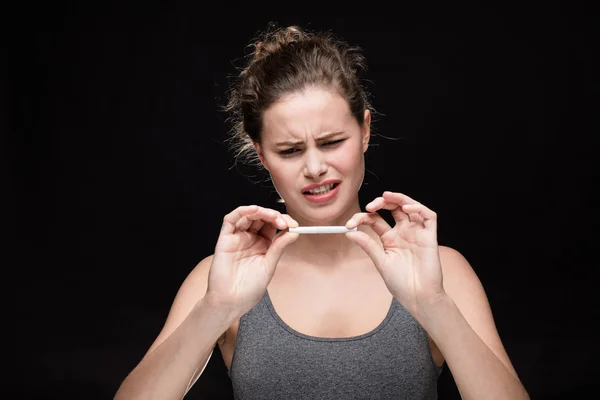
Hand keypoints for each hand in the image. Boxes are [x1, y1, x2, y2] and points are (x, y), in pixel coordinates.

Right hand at [206, 205, 298, 315]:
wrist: (231, 302)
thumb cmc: (248, 289)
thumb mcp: (269, 266)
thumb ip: (278, 248)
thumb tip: (294, 233)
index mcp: (262, 245)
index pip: (273, 226)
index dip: (284, 222)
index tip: (294, 225)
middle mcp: (250, 239)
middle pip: (262, 218)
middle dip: (275, 216)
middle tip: (285, 222)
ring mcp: (237, 238)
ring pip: (248, 215)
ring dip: (262, 211)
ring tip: (273, 217)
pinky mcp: (225, 239)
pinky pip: (231, 220)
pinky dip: (242, 211)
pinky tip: (254, 210)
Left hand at [345, 191, 444, 317]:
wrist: (418, 297)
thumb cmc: (401, 283)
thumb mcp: (381, 262)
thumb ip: (368, 245)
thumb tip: (350, 233)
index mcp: (390, 239)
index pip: (375, 219)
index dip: (362, 218)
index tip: (350, 224)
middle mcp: (403, 233)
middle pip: (393, 208)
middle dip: (381, 202)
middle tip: (370, 205)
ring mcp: (417, 233)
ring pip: (410, 207)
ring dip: (399, 198)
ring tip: (386, 197)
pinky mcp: (430, 236)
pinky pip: (429, 216)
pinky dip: (419, 208)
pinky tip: (407, 208)